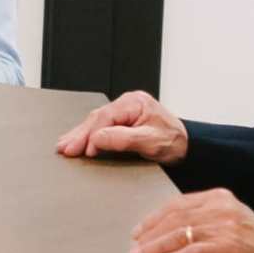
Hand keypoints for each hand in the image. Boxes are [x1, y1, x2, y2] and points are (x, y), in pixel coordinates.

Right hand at [57, 90, 187, 161]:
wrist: (188, 146)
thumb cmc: (175, 142)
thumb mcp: (151, 142)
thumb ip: (124, 139)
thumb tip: (98, 138)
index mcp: (135, 102)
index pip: (106, 117)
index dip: (92, 134)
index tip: (84, 150)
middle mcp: (128, 103)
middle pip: (97, 118)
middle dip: (80, 134)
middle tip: (65, 149)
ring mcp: (124, 111)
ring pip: (96, 122)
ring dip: (80, 135)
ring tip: (65, 146)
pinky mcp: (122, 120)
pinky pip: (101, 126)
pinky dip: (88, 135)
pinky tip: (77, 140)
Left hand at [127, 189, 253, 252]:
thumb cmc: (248, 241)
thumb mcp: (226, 219)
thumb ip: (200, 218)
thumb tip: (161, 231)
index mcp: (217, 196)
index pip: (177, 204)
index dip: (153, 218)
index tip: (137, 232)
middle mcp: (220, 208)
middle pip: (175, 219)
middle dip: (150, 235)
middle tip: (133, 249)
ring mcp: (224, 227)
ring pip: (180, 235)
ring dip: (155, 248)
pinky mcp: (227, 247)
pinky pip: (192, 252)